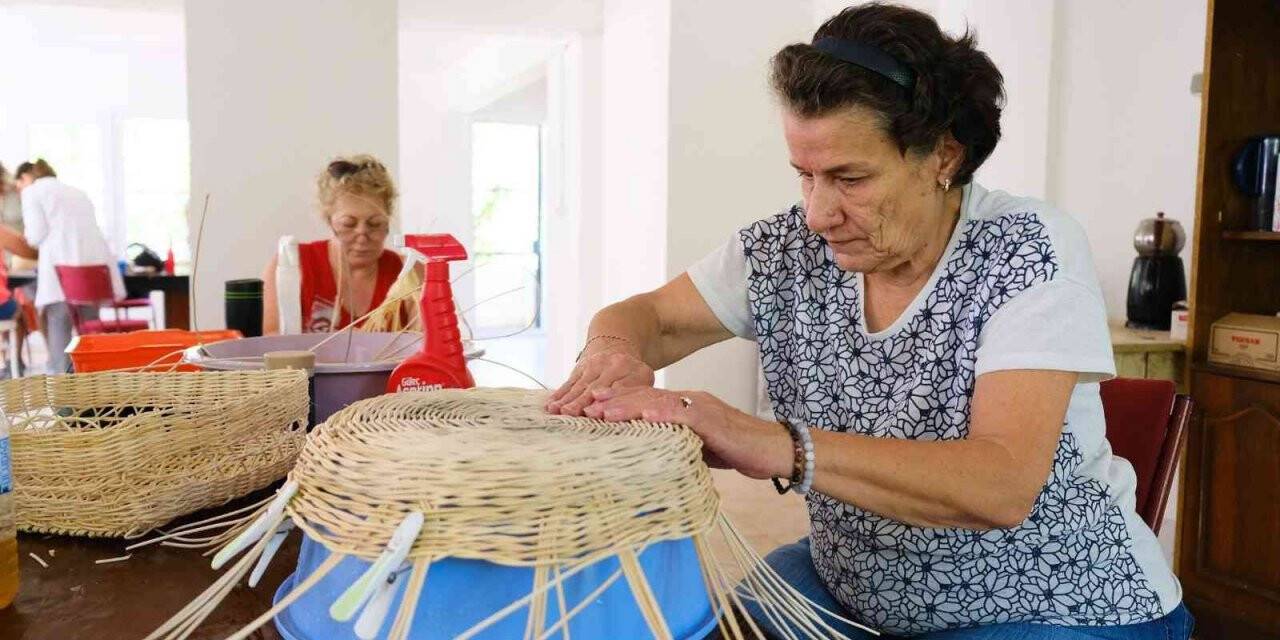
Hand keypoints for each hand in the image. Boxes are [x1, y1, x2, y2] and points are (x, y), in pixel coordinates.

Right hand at [545, 343, 654, 415]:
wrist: (617, 349)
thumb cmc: (633, 377)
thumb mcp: (643, 383)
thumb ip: (635, 396)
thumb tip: (622, 415)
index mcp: (636, 372)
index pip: (622, 390)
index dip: (610, 401)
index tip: (600, 414)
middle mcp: (616, 366)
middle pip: (597, 387)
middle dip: (583, 401)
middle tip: (571, 413)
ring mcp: (596, 365)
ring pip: (580, 386)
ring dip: (567, 399)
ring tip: (556, 411)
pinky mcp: (581, 368)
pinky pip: (569, 383)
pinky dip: (559, 395)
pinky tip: (550, 405)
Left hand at [583, 387, 793, 479]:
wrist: (774, 450)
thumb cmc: (740, 451)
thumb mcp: (701, 448)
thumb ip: (679, 445)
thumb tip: (653, 457)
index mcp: (686, 407)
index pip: (647, 402)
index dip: (620, 403)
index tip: (594, 407)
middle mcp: (691, 401)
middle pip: (646, 397)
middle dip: (615, 401)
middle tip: (586, 406)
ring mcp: (701, 408)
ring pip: (658, 402)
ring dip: (629, 406)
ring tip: (604, 411)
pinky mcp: (712, 420)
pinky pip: (683, 415)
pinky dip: (662, 415)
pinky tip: (643, 416)